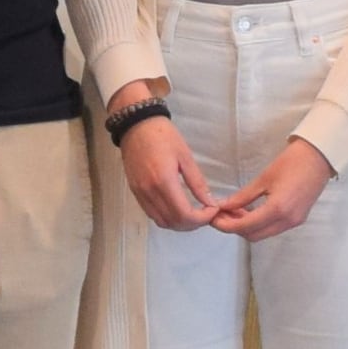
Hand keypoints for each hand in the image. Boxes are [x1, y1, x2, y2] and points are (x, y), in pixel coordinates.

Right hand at [113, 101, 216, 231]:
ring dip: (179, 223)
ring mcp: (140, 194)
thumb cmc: (163, 136)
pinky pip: (152, 214)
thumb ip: (197, 183)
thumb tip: (210, 202)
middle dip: (193, 224)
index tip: (212, 209)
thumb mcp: (185, 156)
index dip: (201, 219)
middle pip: (173, 222)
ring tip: (193, 213)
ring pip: (161, 222)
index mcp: (164, 181)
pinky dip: (167, 217)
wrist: (136, 125)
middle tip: (205, 213)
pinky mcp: (135, 192)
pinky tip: (177, 208)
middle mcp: (150, 192)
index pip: (184, 214)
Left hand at [208, 137, 338, 243]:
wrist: (319, 157)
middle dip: (234, 227)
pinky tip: (249, 211)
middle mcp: (287, 220)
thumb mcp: (264, 178)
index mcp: (277, 209)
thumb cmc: (292, 162)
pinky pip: (273, 228)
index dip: (226, 225)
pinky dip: (259, 223)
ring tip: (233, 211)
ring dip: (246, 226)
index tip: (213, 217)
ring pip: (263, 233)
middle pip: (253, 235)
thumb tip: (224, 206)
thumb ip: (243, 196)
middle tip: (220, 214)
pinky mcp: (298, 219)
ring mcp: (294, 222)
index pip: (245, 226)